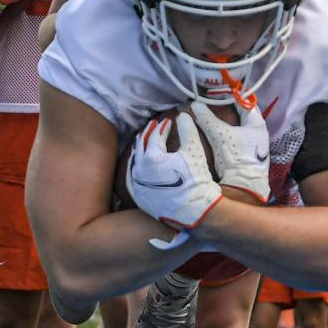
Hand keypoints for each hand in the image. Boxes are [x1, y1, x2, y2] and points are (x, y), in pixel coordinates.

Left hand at [127, 112, 222, 229]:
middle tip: (154, 127)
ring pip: (134, 162)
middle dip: (148, 135)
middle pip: (141, 147)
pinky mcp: (139, 198)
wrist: (196, 212)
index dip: (163, 127)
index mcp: (151, 158)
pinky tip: (139, 165)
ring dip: (140, 150)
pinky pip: (132, 179)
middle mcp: (139, 171)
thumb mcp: (194, 151)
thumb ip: (188, 130)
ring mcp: (137, 186)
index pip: (155, 137)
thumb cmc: (196, 181)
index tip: (169, 121)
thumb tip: (183, 116)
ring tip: (145, 142)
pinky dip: (135, 168)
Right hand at [191, 102, 270, 202]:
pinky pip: (234, 134)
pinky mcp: (246, 152)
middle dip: (226, 106)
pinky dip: (224, 129)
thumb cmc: (236, 156)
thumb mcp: (220, 135)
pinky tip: (214, 128)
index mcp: (257, 123)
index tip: (217, 91)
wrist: (243, 185)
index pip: (245, 102)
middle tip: (211, 99)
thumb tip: (195, 104)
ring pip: (237, 124)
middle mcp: (257, 131)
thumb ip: (207, 119)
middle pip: (241, 113)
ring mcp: (253, 143)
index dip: (231, 95)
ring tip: (211, 111)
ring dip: (225, 118)